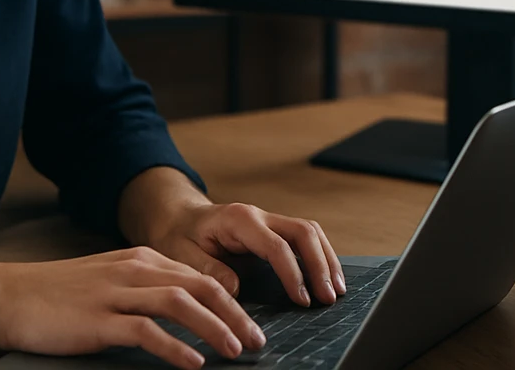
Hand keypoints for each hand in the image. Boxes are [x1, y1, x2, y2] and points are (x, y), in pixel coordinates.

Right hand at [0, 246, 265, 368]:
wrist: (7, 296)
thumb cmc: (59, 295)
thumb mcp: (110, 281)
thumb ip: (145, 289)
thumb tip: (184, 309)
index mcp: (142, 260)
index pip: (200, 277)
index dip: (232, 301)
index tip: (251, 325)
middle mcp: (135, 270)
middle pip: (200, 286)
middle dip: (236, 314)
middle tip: (258, 341)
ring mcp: (116, 293)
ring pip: (180, 303)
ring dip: (215, 327)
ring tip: (236, 351)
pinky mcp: (97, 320)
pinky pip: (145, 330)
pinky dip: (174, 346)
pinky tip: (193, 363)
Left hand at [146, 199, 345, 308]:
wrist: (177, 217)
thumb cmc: (178, 236)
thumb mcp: (181, 254)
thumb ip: (208, 270)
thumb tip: (235, 290)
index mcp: (239, 219)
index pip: (277, 246)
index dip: (293, 273)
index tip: (303, 299)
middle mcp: (259, 215)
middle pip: (303, 232)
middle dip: (321, 264)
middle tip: (330, 297)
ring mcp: (269, 219)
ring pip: (310, 232)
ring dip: (327, 259)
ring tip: (337, 289)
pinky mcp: (273, 229)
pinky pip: (303, 237)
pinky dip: (319, 255)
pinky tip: (327, 276)